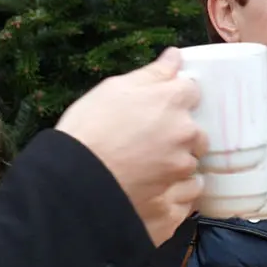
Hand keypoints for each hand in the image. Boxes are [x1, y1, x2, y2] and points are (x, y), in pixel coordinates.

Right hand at [55, 47, 205, 244]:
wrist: (69, 185)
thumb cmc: (87, 130)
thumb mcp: (113, 90)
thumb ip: (152, 74)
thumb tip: (175, 56)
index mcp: (172, 104)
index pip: (192, 92)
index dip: (176, 98)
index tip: (161, 106)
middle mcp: (185, 138)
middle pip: (196, 134)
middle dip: (180, 137)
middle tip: (149, 144)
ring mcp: (181, 176)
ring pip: (192, 169)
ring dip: (177, 169)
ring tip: (145, 172)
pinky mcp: (173, 210)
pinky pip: (185, 202)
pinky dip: (174, 198)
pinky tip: (152, 195)